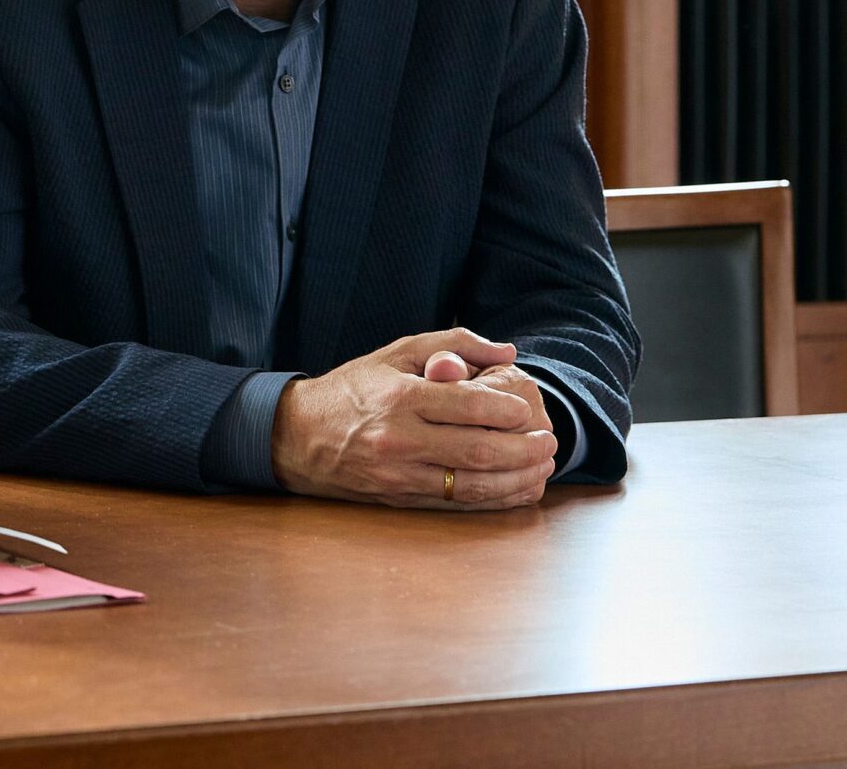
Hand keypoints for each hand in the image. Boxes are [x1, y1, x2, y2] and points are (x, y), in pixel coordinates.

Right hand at [271, 328, 558, 510]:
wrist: (296, 437)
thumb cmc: (351, 390)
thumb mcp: (394, 354)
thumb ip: (451, 344)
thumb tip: (505, 350)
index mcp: (400, 397)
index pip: (468, 407)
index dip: (508, 412)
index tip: (528, 410)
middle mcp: (400, 438)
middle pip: (478, 451)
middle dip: (524, 449)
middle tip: (550, 441)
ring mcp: (400, 473)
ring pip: (472, 484)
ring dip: (517, 479)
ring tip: (542, 467)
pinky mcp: (400, 497)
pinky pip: (457, 503)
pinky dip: (494, 499)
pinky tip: (516, 490)